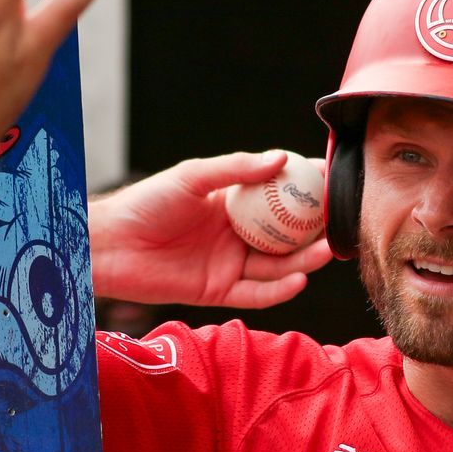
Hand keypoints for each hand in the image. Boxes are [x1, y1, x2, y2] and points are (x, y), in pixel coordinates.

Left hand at [87, 151, 333, 307]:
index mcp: (231, 201)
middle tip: (343, 224)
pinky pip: (256, 293)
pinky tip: (298, 279)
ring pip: (277, 265)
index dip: (306, 188)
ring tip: (328, 251)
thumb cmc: (145, 202)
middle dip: (316, 231)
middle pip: (287, 234)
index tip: (334, 181)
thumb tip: (280, 158)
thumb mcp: (192, 176)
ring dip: (304, 260)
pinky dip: (278, 289)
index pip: (279, 194)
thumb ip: (235, 168)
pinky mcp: (218, 291)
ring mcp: (229, 263)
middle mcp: (235, 233)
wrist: (108, 245)